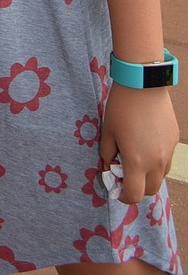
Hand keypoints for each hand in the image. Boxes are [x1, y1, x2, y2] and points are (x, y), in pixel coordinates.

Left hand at [100, 83, 178, 203]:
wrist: (143, 84)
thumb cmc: (121, 108)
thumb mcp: (108, 132)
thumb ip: (107, 154)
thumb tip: (110, 167)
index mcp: (137, 162)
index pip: (134, 195)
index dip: (124, 197)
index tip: (118, 190)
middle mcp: (156, 162)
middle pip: (151, 190)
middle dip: (138, 188)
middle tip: (126, 174)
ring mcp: (168, 152)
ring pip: (161, 176)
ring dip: (149, 175)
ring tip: (137, 157)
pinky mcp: (174, 140)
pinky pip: (166, 159)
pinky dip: (157, 160)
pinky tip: (146, 142)